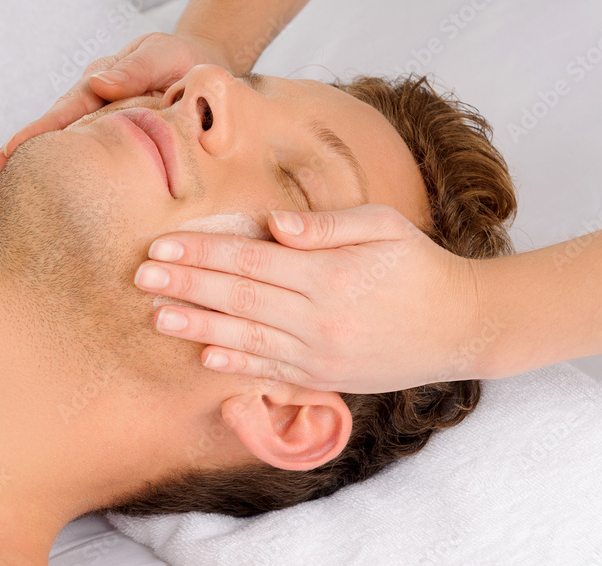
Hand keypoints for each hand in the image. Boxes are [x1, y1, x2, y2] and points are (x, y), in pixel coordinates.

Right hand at [0, 31, 231, 199]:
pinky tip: (38, 212)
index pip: (60, 118)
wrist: (203, 73)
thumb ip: (136, 68)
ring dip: (25, 176)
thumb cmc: (182, 63)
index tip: (3, 158)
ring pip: (60, 157)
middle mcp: (89, 115)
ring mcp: (97, 135)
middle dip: (11, 162)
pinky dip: (60, 185)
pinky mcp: (114, 153)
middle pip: (47, 141)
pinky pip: (85, 170)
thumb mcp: (162, 55)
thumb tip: (100, 82)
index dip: (31, 139)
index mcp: (97, 92)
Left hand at [133, 205, 488, 393]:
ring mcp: (320, 353)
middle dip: (186, 284)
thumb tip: (274, 224)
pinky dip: (236, 364)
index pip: (249, 259)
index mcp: (329, 274)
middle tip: (140, 276)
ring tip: (157, 316)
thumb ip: (327, 226)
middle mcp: (319, 318)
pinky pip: (272, 371)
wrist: (461, 326)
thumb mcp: (384, 227)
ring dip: (198, 326)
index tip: (163, 245)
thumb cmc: (419, 265)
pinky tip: (204, 357)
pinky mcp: (326, 377)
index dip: (202, 252)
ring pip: (246, 338)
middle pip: (238, 297)